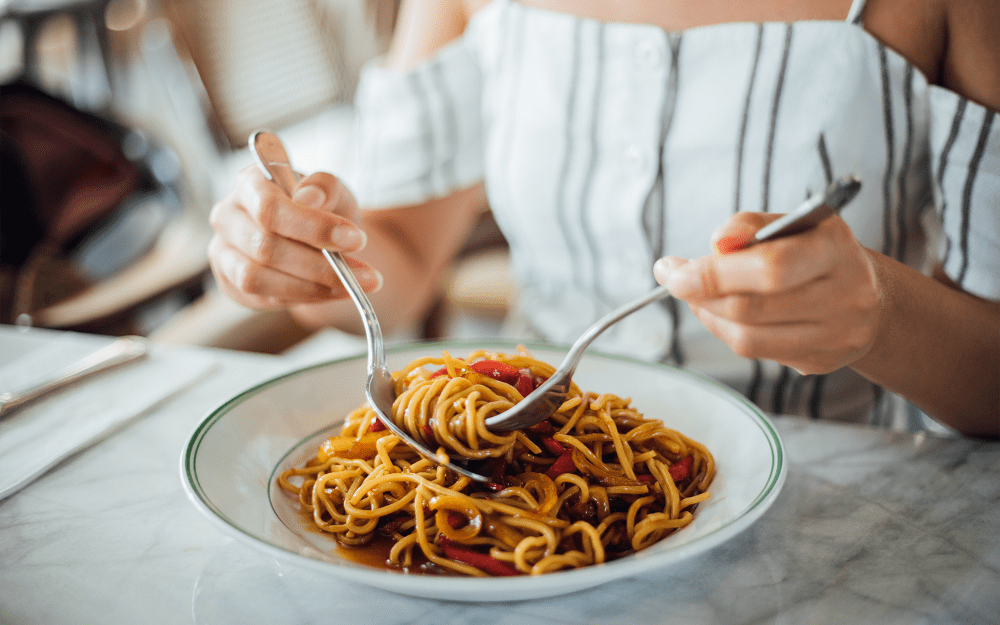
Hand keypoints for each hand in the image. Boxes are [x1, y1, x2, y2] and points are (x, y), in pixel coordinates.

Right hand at [208, 166, 381, 309]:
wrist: (317, 237)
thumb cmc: (321, 208)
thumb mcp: (333, 190)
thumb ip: (324, 186)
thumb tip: (308, 198)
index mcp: (249, 184)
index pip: (270, 208)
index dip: (314, 228)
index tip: (357, 239)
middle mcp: (228, 216)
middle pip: (264, 247)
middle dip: (320, 265)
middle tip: (365, 274)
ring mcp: (223, 251)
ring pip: (257, 278)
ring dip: (311, 287)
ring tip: (353, 286)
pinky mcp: (230, 283)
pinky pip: (262, 297)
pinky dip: (302, 297)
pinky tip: (331, 292)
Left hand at [653, 212, 883, 374]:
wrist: (868, 296)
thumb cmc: (814, 251)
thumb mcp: (789, 223)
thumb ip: (749, 225)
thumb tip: (718, 243)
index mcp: (836, 249)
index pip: (770, 268)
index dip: (714, 273)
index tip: (672, 270)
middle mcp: (845, 295)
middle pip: (751, 307)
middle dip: (701, 293)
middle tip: (673, 279)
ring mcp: (836, 335)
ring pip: (747, 337)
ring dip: (707, 314)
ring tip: (695, 294)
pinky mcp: (820, 361)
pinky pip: (755, 351)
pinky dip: (724, 330)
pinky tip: (718, 312)